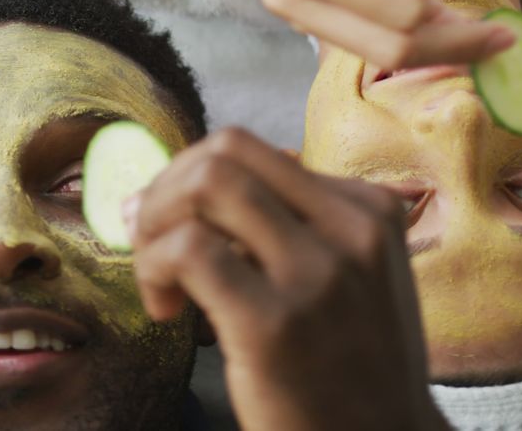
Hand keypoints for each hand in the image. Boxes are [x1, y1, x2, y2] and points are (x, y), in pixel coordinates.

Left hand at [128, 129, 445, 430]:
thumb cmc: (354, 369)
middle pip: (224, 152)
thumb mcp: (354, 279)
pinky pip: (188, 249)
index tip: (175, 224)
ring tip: (161, 278)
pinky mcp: (273, 323)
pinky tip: (166, 310)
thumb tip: (194, 181)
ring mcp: (316, 274)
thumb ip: (299, 228)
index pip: (252, 151)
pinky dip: (153, 268)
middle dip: (165, 190)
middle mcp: (350, 230)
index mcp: (369, 211)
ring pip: (205, 185)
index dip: (193, 179)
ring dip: (155, 224)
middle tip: (152, 241)